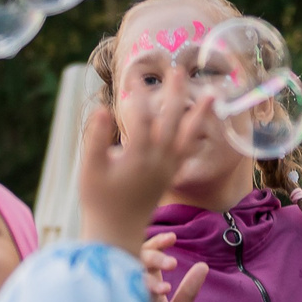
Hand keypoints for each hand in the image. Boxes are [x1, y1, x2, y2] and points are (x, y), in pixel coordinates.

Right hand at [80, 85, 210, 253]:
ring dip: (198, 113)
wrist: (117, 233)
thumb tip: (102, 109)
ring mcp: (168, 169)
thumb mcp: (91, 170)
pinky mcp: (170, 175)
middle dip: (175, 93)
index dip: (138, 93)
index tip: (133, 74)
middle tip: (178, 69)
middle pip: (172, 120)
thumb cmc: (99, 201)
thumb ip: (96, 139)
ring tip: (211, 94)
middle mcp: (159, 161)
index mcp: (139, 157)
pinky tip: (202, 124)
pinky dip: (196, 135)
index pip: (141, 116)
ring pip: (188, 135)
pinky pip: (188, 151)